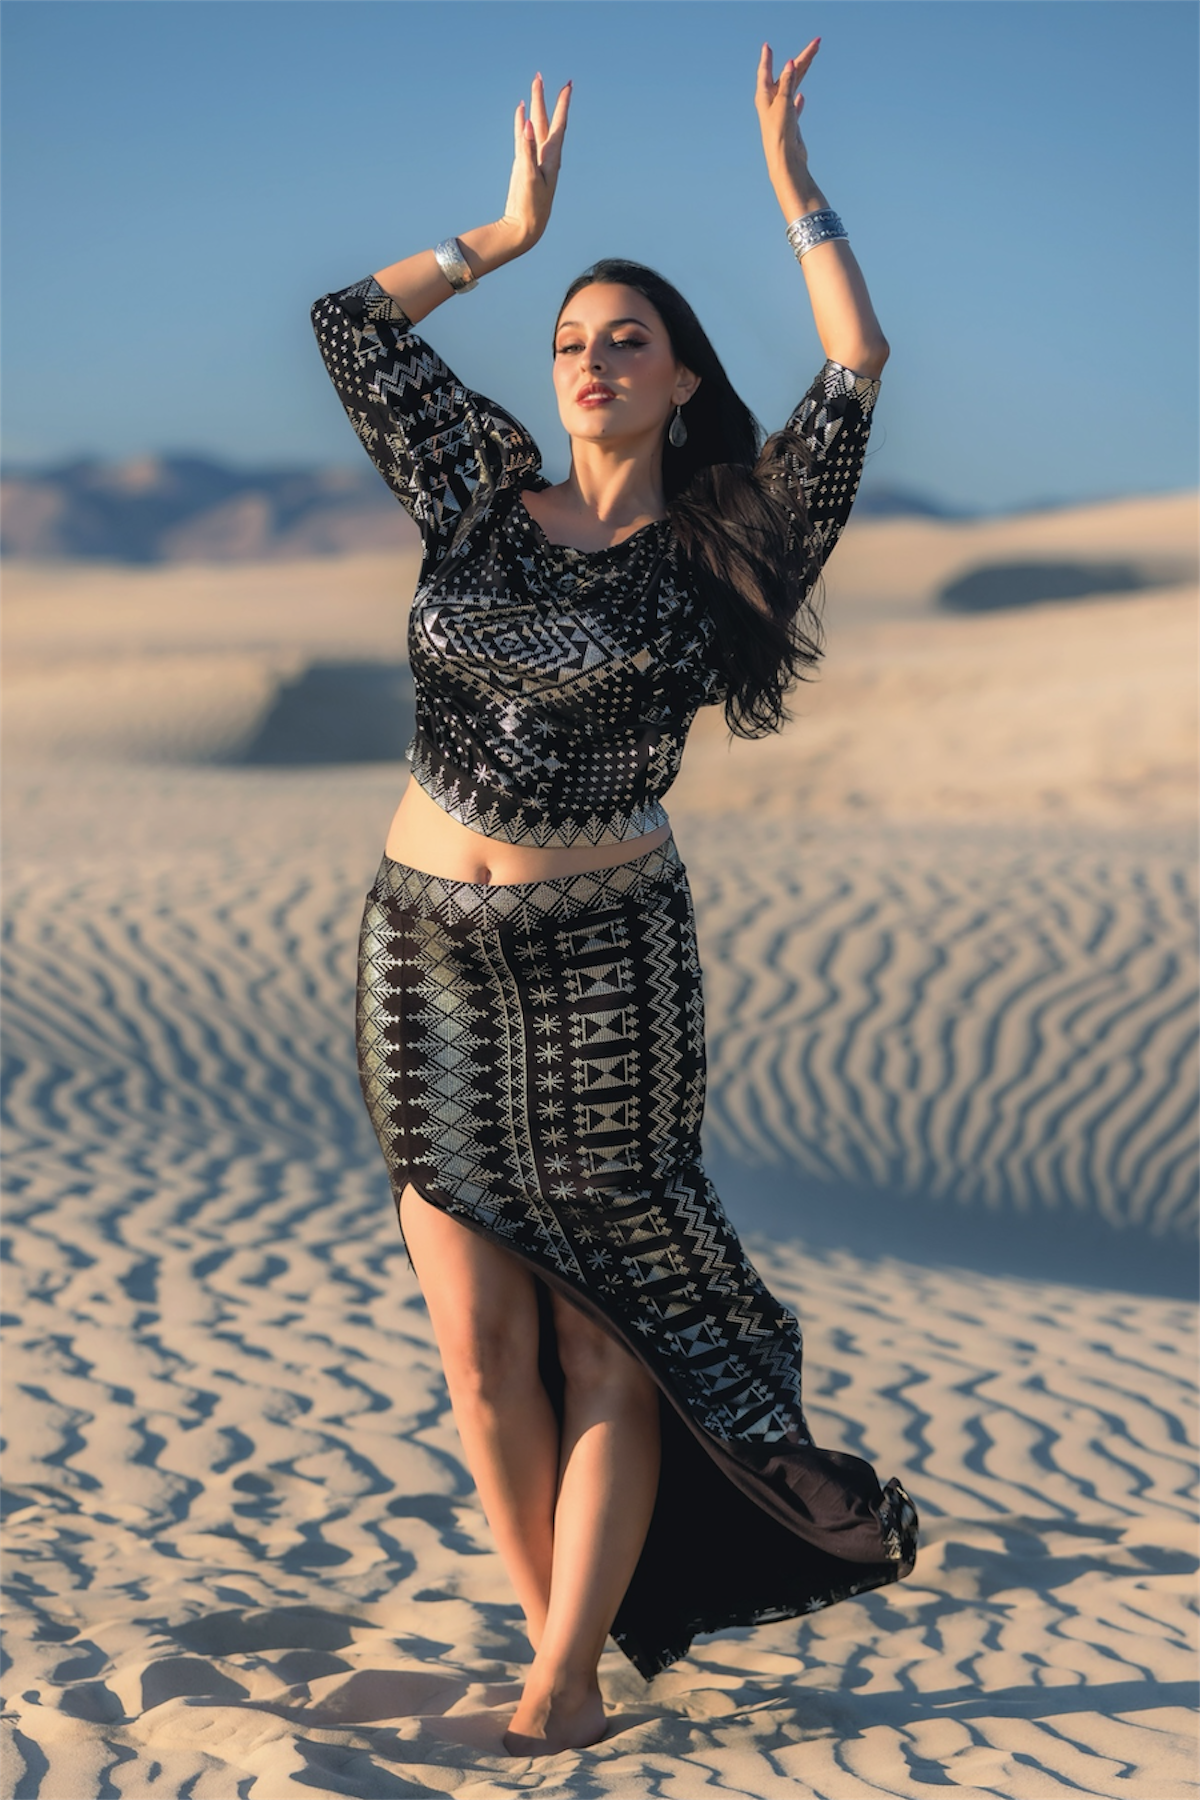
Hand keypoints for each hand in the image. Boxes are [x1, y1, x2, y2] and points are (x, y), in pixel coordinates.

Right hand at [499, 73, 571, 251]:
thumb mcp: (528, 177)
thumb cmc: (531, 205)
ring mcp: (534, 159)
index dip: (562, 104)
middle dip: (544, 98)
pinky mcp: (523, 164)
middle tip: (539, 77)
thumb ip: (527, 149)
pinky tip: (520, 112)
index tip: (567, 85)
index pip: (559, 124)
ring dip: (534, 107)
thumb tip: (527, 124)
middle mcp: (546, 155)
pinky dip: (521, 124)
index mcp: (552, 157)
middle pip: (545, 120)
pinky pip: (523, 138)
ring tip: (533, 87)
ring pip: (535, 126)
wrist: (525, 226)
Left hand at [755, 40, 818, 193]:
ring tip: (812, 58)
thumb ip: (787, 82)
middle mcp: (771, 103)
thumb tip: (790, 63)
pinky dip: (798, 100)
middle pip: (788, 75)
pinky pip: (794, 107)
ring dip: (803, 73)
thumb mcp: (783, 103)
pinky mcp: (790, 124)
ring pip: (793, 87)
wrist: (786, 159)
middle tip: (816, 43)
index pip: (766, 72)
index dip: (767, 58)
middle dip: (802, 59)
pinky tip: (801, 96)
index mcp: (765, 97)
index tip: (767, 46)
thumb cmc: (780, 132)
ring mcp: (781, 113)